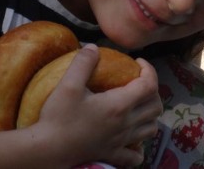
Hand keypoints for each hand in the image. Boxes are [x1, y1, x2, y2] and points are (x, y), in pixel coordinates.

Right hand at [36, 44, 161, 166]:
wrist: (48, 150)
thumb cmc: (58, 117)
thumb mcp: (68, 84)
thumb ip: (83, 63)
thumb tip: (94, 47)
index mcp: (119, 105)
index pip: (149, 85)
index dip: (149, 70)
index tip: (138, 62)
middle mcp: (125, 124)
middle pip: (156, 107)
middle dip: (152, 90)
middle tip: (138, 81)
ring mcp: (121, 142)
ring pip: (151, 129)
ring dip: (150, 115)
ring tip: (138, 106)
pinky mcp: (112, 155)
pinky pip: (136, 156)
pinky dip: (140, 147)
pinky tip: (131, 138)